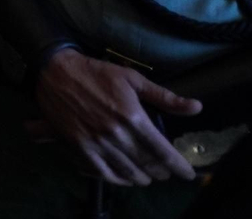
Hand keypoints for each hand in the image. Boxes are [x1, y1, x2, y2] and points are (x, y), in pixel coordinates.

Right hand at [31, 49, 200, 185]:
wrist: (55, 72)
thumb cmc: (96, 73)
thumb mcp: (132, 78)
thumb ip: (164, 97)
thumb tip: (196, 107)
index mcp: (133, 116)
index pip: (163, 151)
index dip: (179, 166)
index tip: (188, 174)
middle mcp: (117, 134)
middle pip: (147, 164)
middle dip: (162, 172)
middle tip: (167, 172)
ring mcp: (98, 142)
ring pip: (128, 172)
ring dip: (143, 178)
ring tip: (149, 176)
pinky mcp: (81, 147)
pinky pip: (104, 173)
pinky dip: (120, 180)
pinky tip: (127, 178)